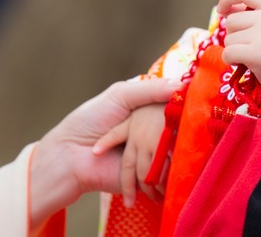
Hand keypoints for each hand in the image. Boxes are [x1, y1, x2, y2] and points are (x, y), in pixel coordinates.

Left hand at [28, 78, 178, 230]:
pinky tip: (157, 160)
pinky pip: (167, 171)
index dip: (182, 103)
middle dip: (173, 127)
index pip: (175, 103)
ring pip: (175, 149)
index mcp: (148, 108)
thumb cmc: (91, 120)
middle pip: (178, 126)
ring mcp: (153, 153)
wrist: (72, 155)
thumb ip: (150, 88)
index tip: (188, 102)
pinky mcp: (151, 176)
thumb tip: (182, 84)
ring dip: (166, 148)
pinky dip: (161, 166)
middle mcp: (153, 129)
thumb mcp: (120, 95)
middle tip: (172, 126)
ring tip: (157, 145)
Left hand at [217, 0, 260, 95]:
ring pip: (229, 38)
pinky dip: (230, 60)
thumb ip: (251, 15)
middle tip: (251, 45)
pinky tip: (244, 64)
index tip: (222, 10)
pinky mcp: (256, 54)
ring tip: (252, 55)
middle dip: (234, 34)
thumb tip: (226, 9)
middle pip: (231, 20)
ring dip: (234, 49)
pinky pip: (228, 53)